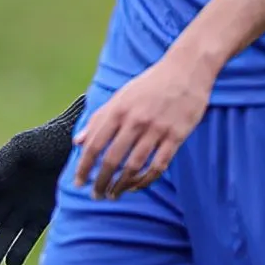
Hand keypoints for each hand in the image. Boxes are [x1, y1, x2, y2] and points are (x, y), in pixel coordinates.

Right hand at [0, 96, 83, 264]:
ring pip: (6, 232)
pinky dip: (19, 250)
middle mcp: (8, 195)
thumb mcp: (23, 145)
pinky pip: (28, 236)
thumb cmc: (50, 140)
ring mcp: (25, 206)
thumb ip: (2, 160)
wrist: (83, 146)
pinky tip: (11, 262)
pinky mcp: (44, 215)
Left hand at [73, 54, 213, 198]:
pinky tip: (137, 186)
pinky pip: (159, 164)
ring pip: (134, 165)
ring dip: (121, 184)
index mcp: (117, 111)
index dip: (84, 167)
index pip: (94, 145)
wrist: (186, 70)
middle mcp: (135, 121)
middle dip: (101, 181)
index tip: (78, 182)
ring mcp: (157, 129)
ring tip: (114, 194)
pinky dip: (146, 179)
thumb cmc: (149, 84)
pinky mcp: (177, 135)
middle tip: (96, 195)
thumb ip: (98, 120)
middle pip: (112, 159)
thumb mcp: (119, 96)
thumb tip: (77, 142)